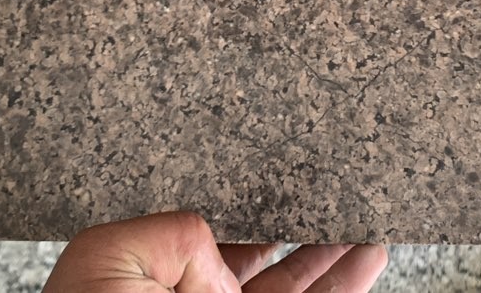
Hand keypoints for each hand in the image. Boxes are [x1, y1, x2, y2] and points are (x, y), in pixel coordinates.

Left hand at [42, 210, 387, 291]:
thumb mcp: (110, 255)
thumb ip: (176, 236)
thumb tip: (219, 267)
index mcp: (166, 284)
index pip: (221, 247)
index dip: (256, 222)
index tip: (283, 197)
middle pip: (272, 272)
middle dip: (310, 245)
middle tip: (342, 217)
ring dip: (339, 269)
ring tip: (370, 241)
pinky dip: (343, 290)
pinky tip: (365, 267)